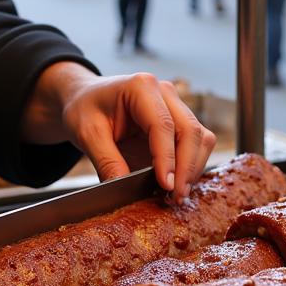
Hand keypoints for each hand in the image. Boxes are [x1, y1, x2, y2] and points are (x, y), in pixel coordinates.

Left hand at [21, 63, 216, 199]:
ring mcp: (175, 106)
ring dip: (193, 168)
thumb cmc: (85, 109)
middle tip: (176, 197)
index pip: (163, 124)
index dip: (167, 158)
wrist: (86, 99)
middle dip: (186, 167)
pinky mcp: (179, 122)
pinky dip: (191, 165)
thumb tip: (124, 188)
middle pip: (190, 131)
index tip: (166, 185)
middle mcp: (165, 93)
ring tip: (177, 195)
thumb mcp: (86, 134)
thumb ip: (106, 160)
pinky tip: (177, 184)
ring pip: (200, 137)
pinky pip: (196, 143)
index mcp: (140, 87)